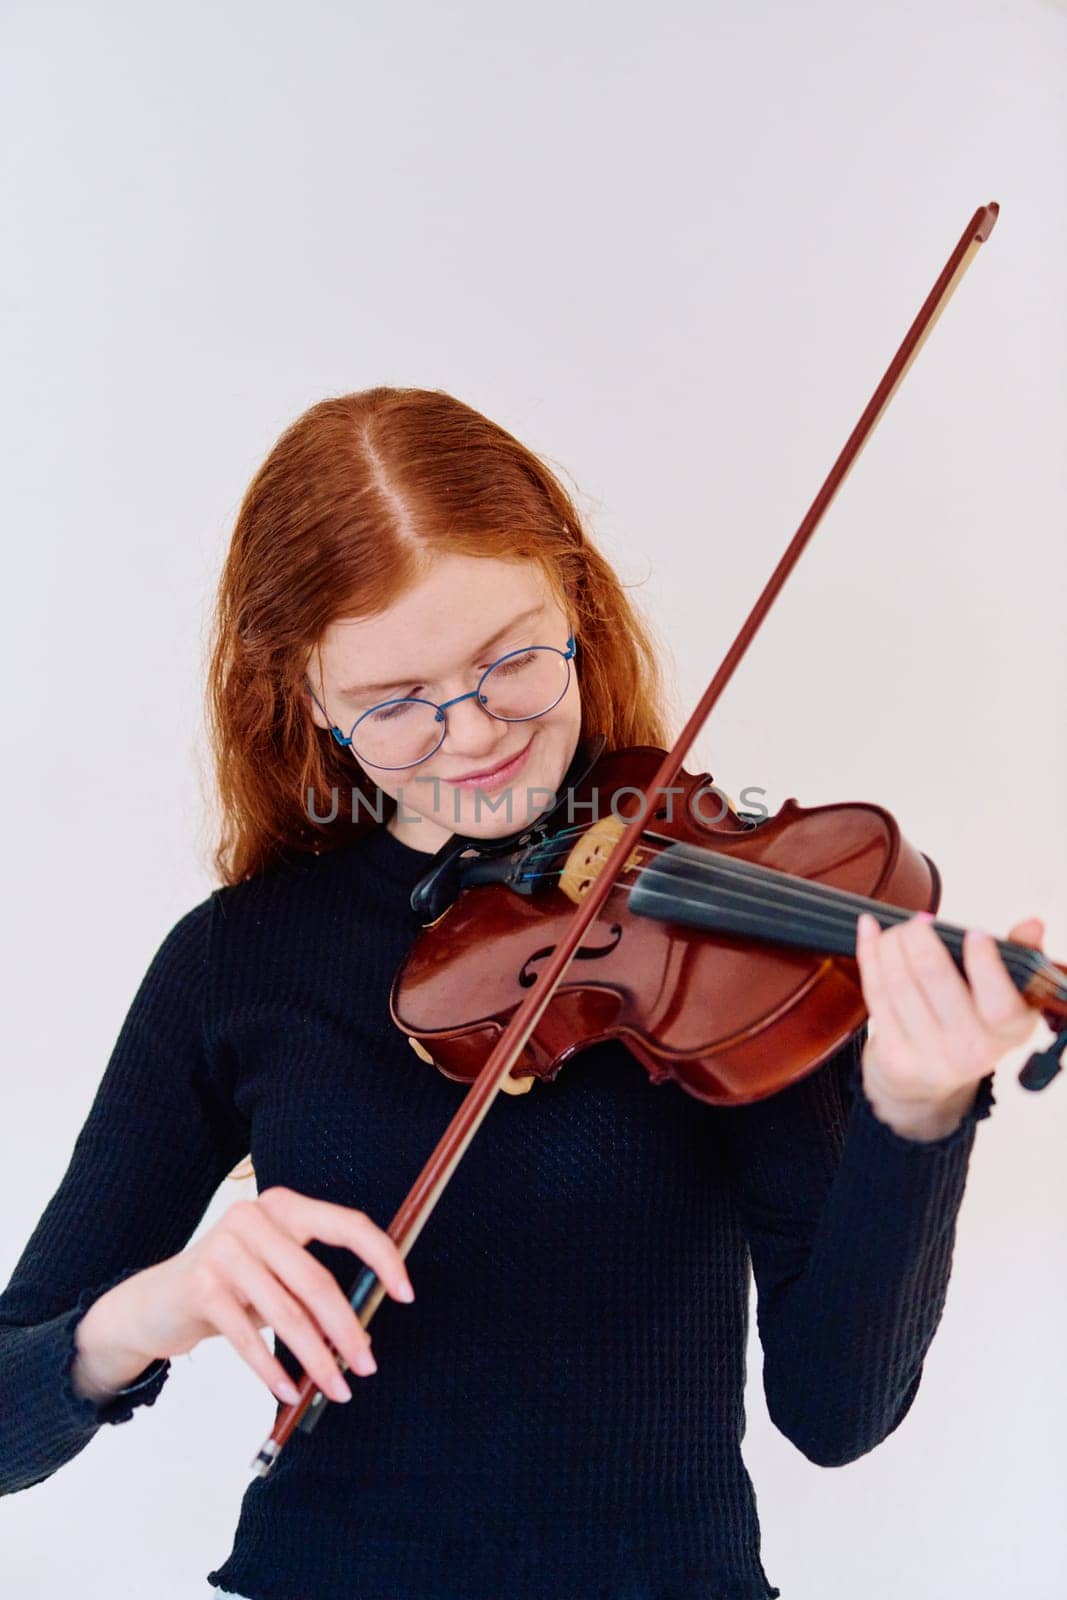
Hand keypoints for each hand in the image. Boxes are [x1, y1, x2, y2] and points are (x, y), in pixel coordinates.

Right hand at [75, 1187, 413, 1407]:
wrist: (154, 1302)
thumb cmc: (229, 1288)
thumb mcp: (274, 1275)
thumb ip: (313, 1289)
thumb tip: (362, 1332)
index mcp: (284, 1207)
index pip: (347, 1224)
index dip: (382, 1258)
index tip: (406, 1293)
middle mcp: (254, 1218)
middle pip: (317, 1280)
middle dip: (347, 1329)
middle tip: (367, 1366)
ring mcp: (224, 1249)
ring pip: (287, 1313)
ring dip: (316, 1359)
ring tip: (335, 1387)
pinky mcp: (201, 1285)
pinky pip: (248, 1336)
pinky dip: (271, 1369)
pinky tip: (288, 1391)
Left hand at [853, 910, 1045, 1140]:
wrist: (930, 1078)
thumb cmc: (974, 1018)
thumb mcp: (1008, 994)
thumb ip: (1020, 956)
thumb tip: (1032, 924)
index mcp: (1008, 1032)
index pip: (1000, 1002)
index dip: (985, 964)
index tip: (974, 932)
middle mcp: (973, 1050)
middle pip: (934, 978)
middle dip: (919, 937)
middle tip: (919, 921)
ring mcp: (931, 1056)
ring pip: (899, 983)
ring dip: (891, 943)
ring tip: (897, 930)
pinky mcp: (894, 1056)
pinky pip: (875, 994)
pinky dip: (868, 954)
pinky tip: (869, 929)